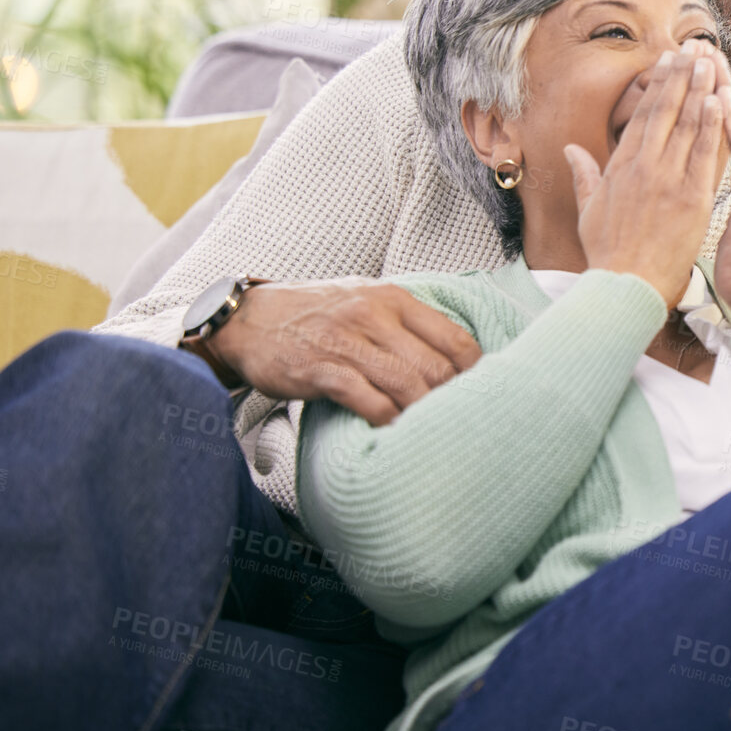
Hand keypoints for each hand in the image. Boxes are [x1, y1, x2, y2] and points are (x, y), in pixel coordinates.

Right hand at [204, 278, 482, 425]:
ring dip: (422, 413)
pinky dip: (386, 419)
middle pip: (435, 366)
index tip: (480, 393)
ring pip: (406, 384)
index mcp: (394, 299)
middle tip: (456, 420)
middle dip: (451, 398)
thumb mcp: (367, 300)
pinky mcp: (320, 370)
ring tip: (429, 430)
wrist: (249, 320)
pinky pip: (367, 400)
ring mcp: (346, 342)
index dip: (475, 371)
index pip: (454, 338)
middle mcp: (373, 316)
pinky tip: (392, 430)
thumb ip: (407, 322)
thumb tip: (456, 355)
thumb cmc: (317, 313)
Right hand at [563, 40, 724, 308]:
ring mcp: (670, 181)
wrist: (626, 287)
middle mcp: (644, 167)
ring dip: (700, 90)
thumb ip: (584, 174)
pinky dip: (713, 126)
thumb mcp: (588, 210)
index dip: (658, 86)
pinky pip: (706, 155)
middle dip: (680, 76)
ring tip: (710, 62)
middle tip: (692, 48)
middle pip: (666, 112)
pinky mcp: (693, 199)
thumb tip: (571, 149)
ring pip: (687, 126)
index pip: (642, 116)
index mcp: (620, 168)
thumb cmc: (607, 254)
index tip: (668, 62)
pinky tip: (719, 100)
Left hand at [708, 52, 730, 316]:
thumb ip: (704, 193)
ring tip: (711, 57)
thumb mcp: (716, 221)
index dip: (705, 95)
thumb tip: (689, 178)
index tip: (690, 66)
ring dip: (724, 89)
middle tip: (702, 45)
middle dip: (714, 80)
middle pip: (730, 116)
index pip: (718, 127)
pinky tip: (722, 98)